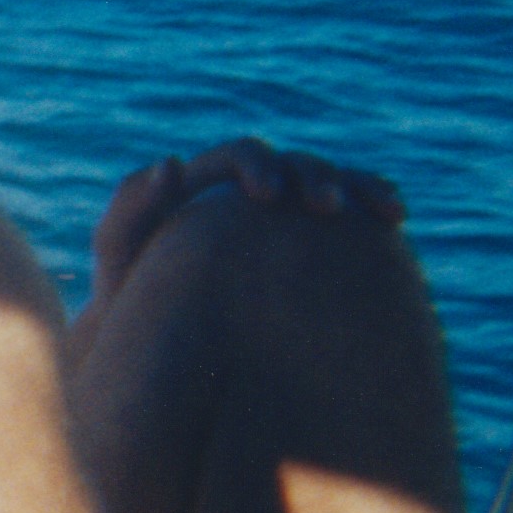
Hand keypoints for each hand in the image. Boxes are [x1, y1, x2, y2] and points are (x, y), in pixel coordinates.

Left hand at [87, 137, 402, 313]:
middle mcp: (245, 195)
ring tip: (385, 213)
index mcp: (202, 187)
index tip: (268, 195)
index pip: (237, 157)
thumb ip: (129, 210)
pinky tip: (393, 218)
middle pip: (290, 165)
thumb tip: (169, 161)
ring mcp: (281, 219)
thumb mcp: (119, 264)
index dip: (256, 165)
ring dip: (354, 186)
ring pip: (326, 184)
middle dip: (312, 175)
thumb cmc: (130, 310)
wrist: (157, 355)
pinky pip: (347, 218)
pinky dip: (370, 205)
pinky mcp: (310, 244)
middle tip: (328, 206)